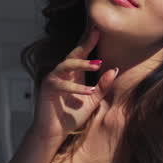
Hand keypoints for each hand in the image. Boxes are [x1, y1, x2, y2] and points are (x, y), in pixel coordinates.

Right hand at [31, 24, 118, 141]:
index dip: (90, 41)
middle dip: (85, 42)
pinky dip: (76, 88)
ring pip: (67, 65)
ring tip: (97, 65)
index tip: (100, 29)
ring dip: (82, 64)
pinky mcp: (48, 89)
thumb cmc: (72, 115)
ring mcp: (54, 78)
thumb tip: (114, 70)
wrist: (54, 133)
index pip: (83, 53)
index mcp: (74, 73)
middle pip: (74, 53)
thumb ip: (102, 86)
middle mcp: (63, 72)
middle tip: (97, 32)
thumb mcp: (92, 100)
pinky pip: (62, 84)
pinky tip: (89, 91)